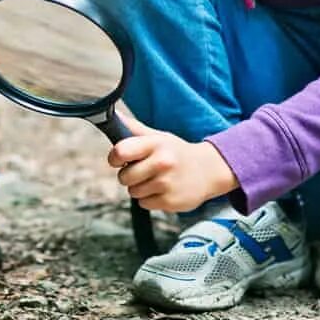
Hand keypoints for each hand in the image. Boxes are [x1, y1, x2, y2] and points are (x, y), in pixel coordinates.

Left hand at [108, 114, 239, 212]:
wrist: (208, 170)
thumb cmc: (177, 153)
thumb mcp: (159, 137)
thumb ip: (133, 128)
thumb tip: (111, 115)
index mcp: (155, 144)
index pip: (120, 152)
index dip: (114, 158)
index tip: (119, 160)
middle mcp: (162, 162)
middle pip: (124, 177)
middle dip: (128, 176)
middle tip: (143, 171)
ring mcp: (167, 183)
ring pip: (133, 192)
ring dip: (140, 188)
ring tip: (156, 180)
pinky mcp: (170, 202)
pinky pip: (143, 204)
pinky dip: (149, 199)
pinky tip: (163, 190)